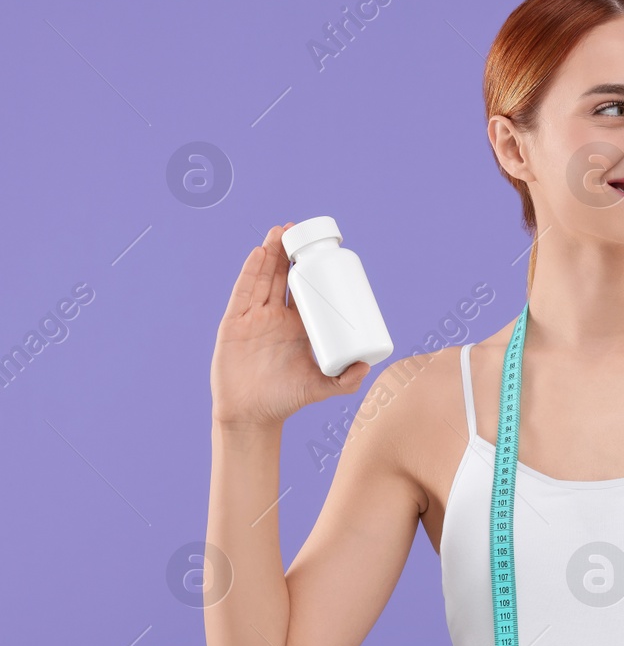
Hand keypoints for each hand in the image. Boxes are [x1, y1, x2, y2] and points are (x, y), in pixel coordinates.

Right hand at [211, 223, 369, 428]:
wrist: (252, 415)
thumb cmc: (287, 400)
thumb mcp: (321, 387)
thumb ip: (345, 381)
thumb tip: (367, 366)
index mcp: (298, 326)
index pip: (307, 291)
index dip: (313, 270)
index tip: (323, 251)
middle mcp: (275, 317)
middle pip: (283, 276)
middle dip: (289, 252)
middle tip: (298, 230)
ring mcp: (253, 318)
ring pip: (263, 278)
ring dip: (270, 253)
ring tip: (279, 230)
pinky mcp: (234, 323)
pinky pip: (243, 292)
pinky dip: (250, 272)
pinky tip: (258, 253)